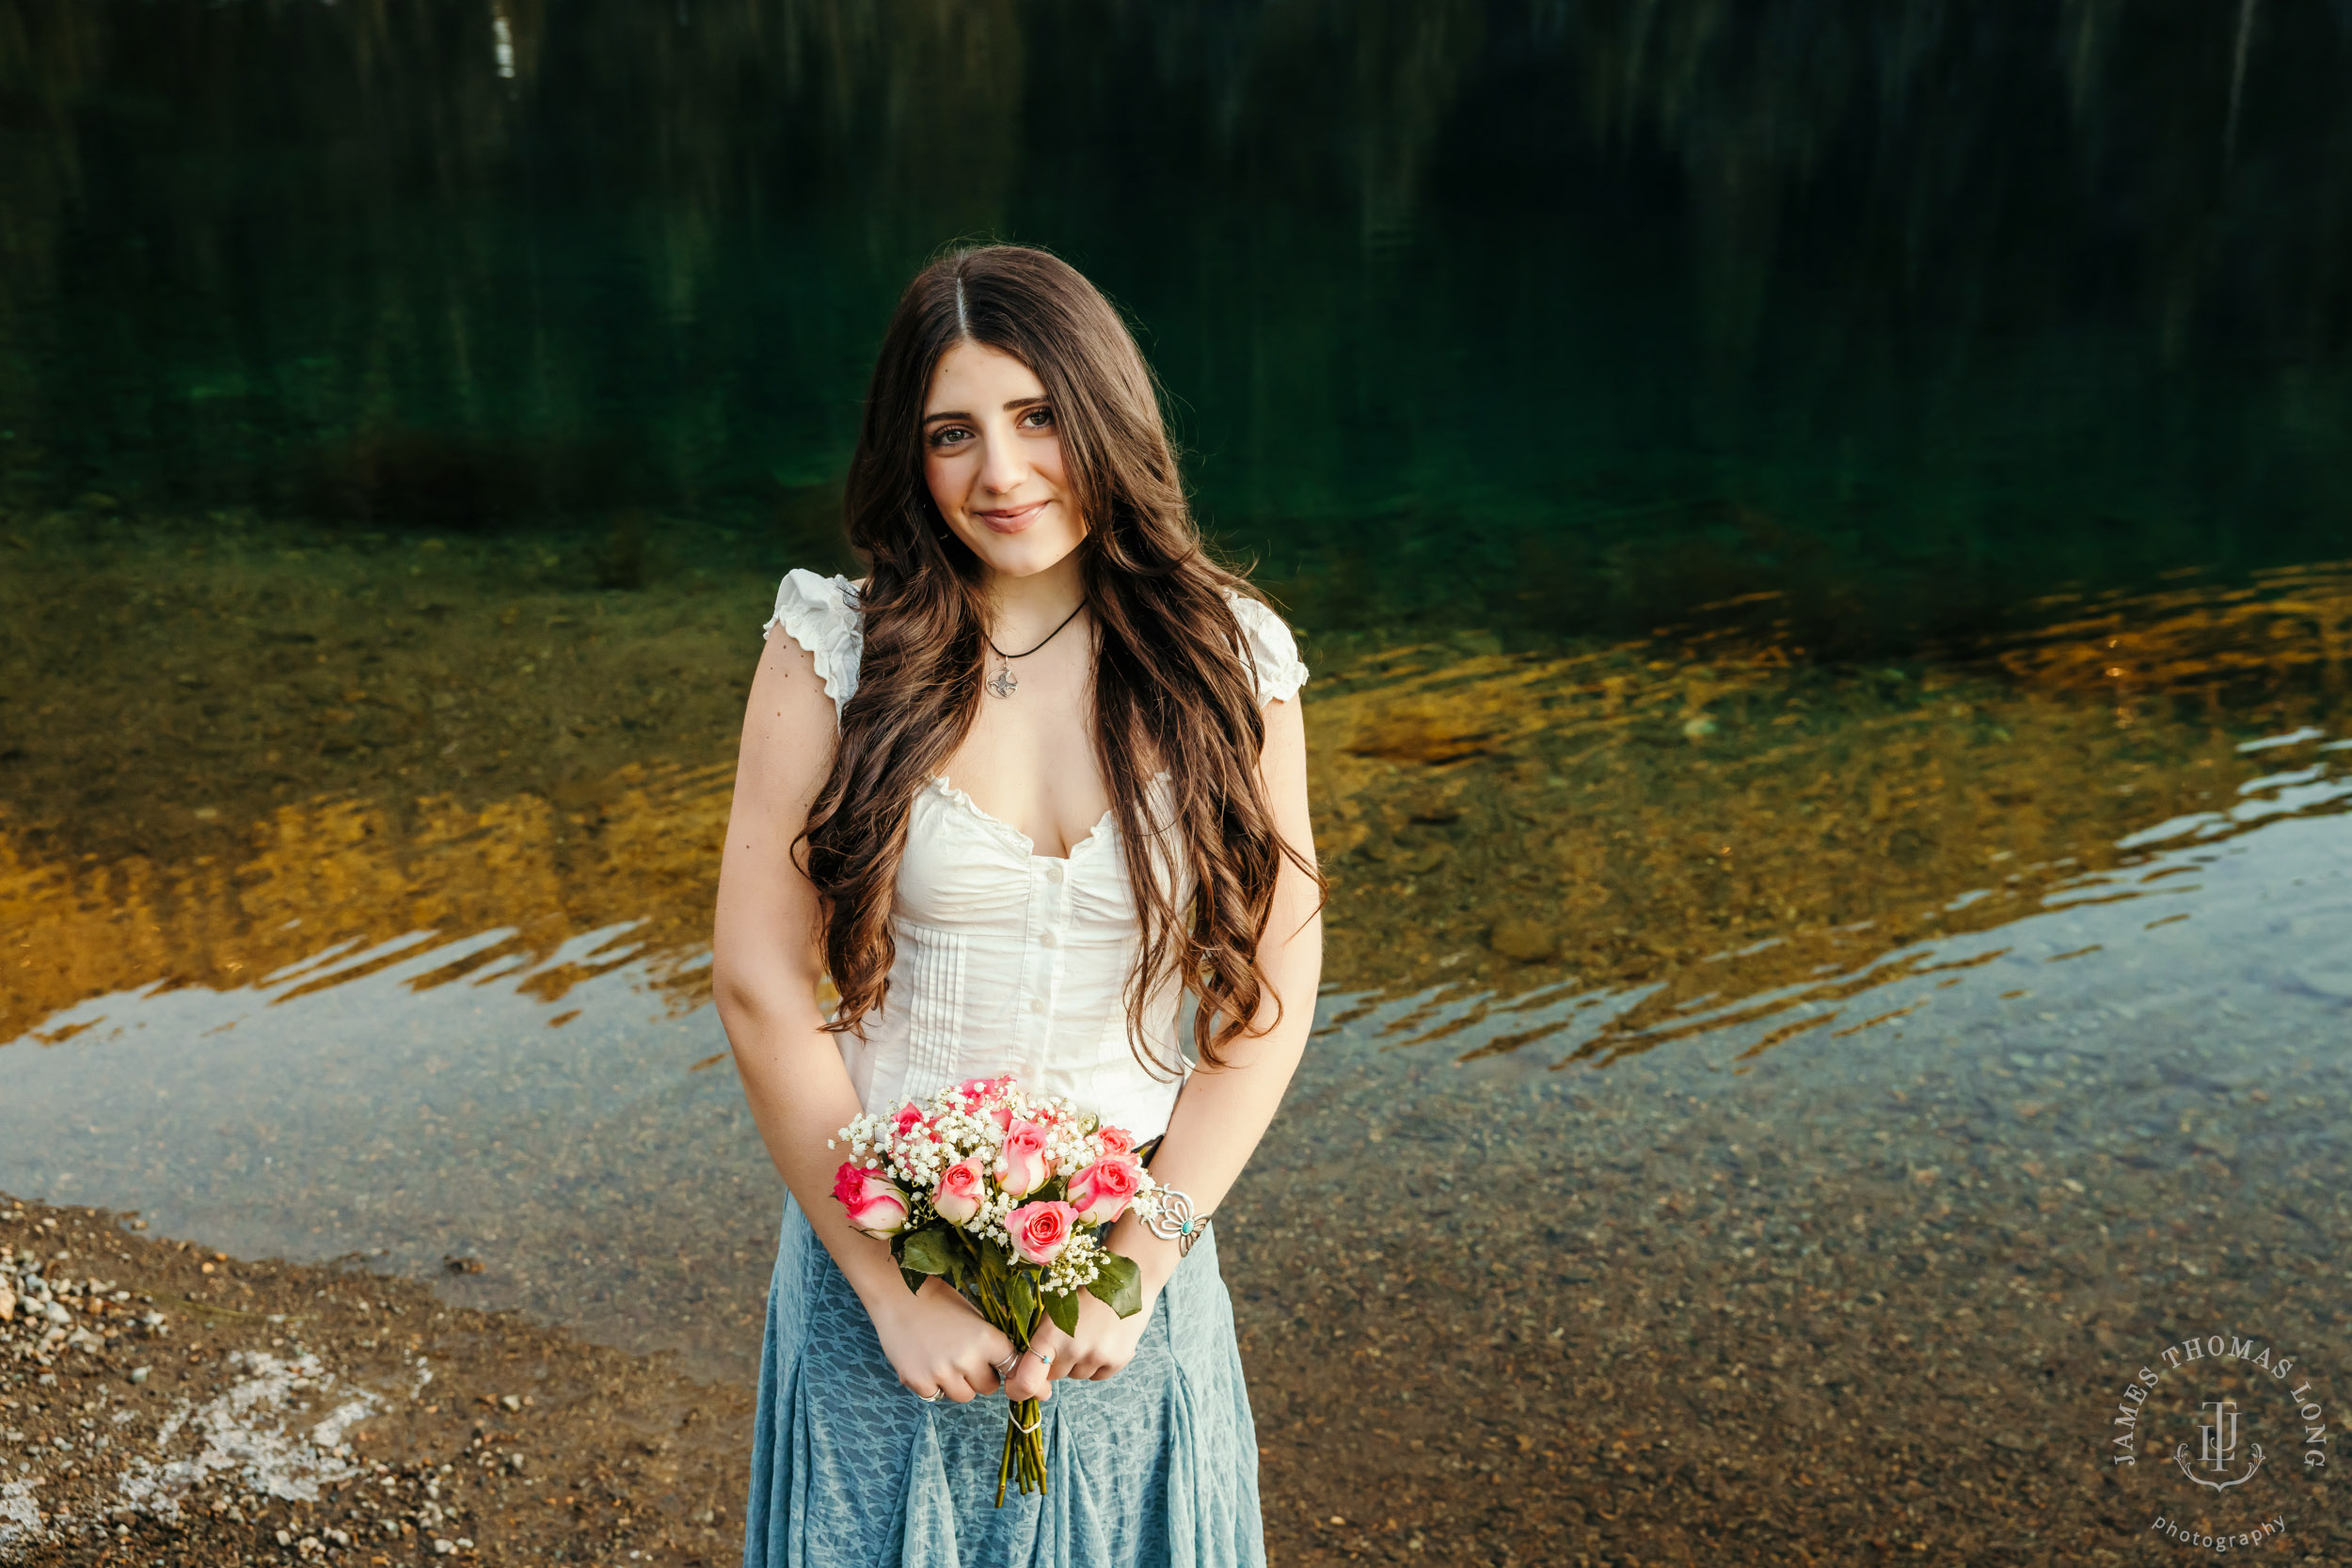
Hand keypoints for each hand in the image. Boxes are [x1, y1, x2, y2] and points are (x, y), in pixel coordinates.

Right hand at [868, 1275, 1015, 1402]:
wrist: (896, 1294)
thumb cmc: (937, 1299)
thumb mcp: (973, 1313)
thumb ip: (991, 1338)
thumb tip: (1015, 1356)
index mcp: (985, 1338)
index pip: (1011, 1366)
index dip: (1005, 1364)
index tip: (998, 1363)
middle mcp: (966, 1359)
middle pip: (988, 1387)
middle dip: (981, 1376)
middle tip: (967, 1360)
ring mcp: (941, 1373)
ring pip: (964, 1396)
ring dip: (959, 1384)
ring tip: (945, 1361)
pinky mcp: (918, 1382)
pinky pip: (936, 1396)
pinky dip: (933, 1385)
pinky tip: (926, 1363)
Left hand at [1001, 1285, 1158, 1402]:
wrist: (1125, 1276)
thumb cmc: (1083, 1287)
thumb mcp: (1054, 1306)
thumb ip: (1040, 1337)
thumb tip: (1024, 1367)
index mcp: (1050, 1335)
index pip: (1027, 1381)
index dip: (1019, 1388)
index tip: (1018, 1386)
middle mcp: (1073, 1350)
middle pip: (1054, 1375)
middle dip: (1054, 1362)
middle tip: (1066, 1336)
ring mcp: (1098, 1357)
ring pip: (1077, 1375)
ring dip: (1078, 1362)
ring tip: (1088, 1332)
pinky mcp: (1119, 1360)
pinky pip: (1098, 1375)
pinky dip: (1098, 1363)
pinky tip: (1103, 1338)